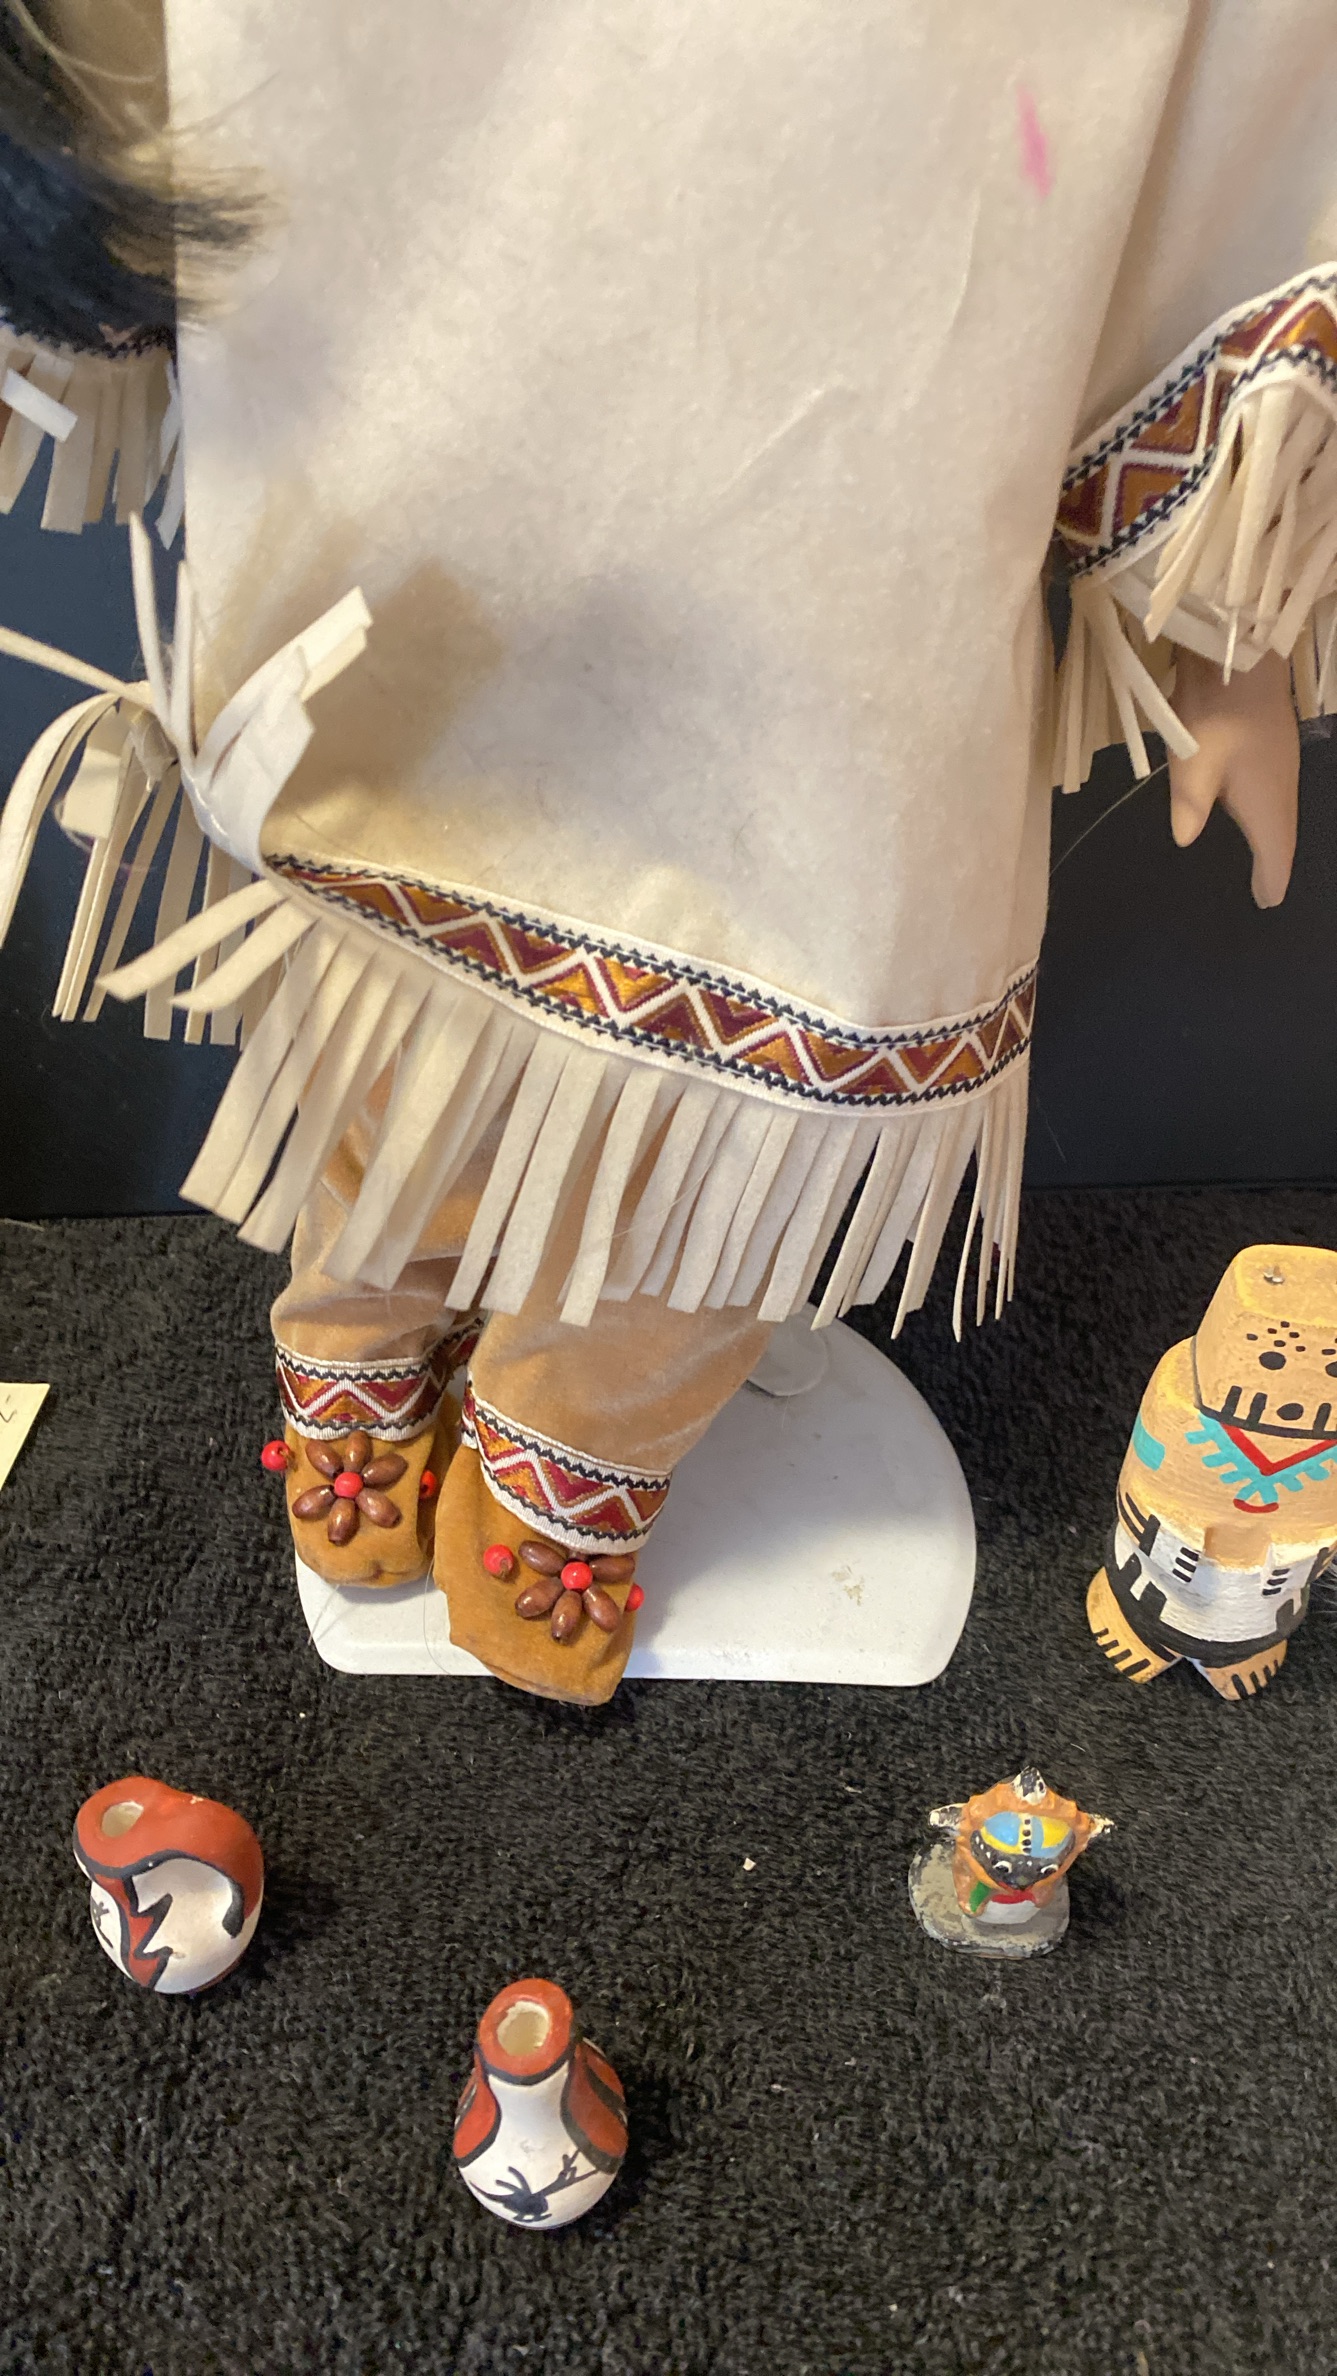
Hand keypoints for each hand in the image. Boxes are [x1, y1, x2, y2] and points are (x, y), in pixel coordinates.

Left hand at [1166, 647, 1298, 908]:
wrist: (1244, 652)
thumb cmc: (1217, 712)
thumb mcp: (1192, 763)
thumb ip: (1189, 804)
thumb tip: (1186, 839)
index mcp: (1268, 802)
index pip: (1276, 853)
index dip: (1271, 879)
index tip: (1267, 902)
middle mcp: (1283, 786)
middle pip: (1283, 833)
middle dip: (1275, 861)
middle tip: (1266, 888)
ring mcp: (1283, 761)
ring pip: (1280, 809)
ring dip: (1272, 833)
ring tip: (1262, 855)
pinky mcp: (1275, 741)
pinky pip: (1275, 789)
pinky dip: (1266, 808)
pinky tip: (1251, 804)